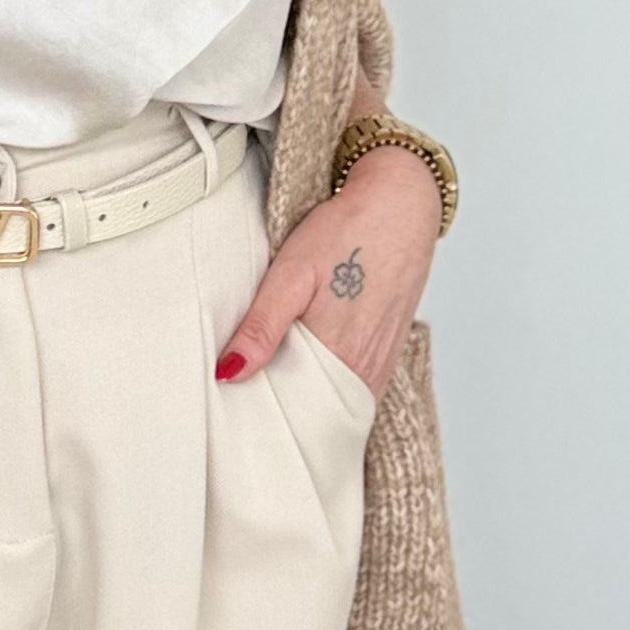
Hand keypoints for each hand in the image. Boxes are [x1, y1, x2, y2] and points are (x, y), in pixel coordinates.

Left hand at [214, 142, 441, 398]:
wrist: (401, 205)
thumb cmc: (346, 232)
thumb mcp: (291, 273)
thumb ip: (261, 327)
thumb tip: (228, 374)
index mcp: (339, 355)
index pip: (296, 417)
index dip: (263, 424)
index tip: (234, 422)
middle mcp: (366, 369)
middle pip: (316, 417)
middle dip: (281, 421)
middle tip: (243, 414)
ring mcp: (380, 364)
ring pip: (336, 405)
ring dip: (304, 407)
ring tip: (265, 400)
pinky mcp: (387, 354)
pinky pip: (353, 390)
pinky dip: (327, 392)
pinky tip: (304, 378)